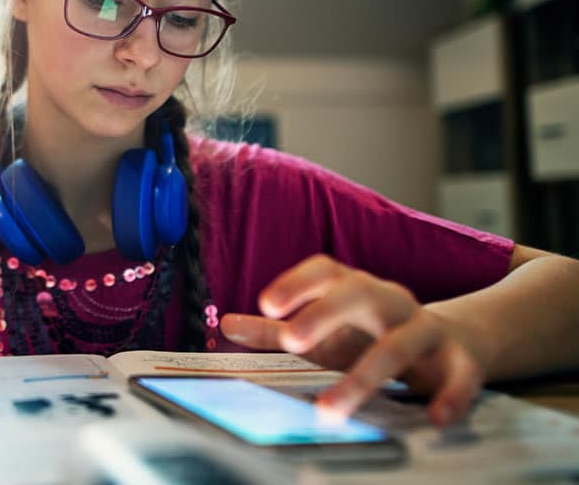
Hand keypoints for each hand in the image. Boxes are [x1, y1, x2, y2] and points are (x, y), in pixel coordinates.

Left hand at [219, 255, 485, 425]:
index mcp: (356, 288)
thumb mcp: (324, 333)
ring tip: (331, 409)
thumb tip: (225, 324)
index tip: (267, 303)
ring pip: (400, 342)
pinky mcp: (461, 362)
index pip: (326, 270)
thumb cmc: (371, 335)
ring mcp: (428, 329)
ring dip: (367, 375)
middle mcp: (391, 301)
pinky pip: (461, 377)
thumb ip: (275, 330)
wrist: (455, 342)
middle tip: (292, 340)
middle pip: (361, 293)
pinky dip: (451, 395)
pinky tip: (435, 417)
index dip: (297, 283)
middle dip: (326, 314)